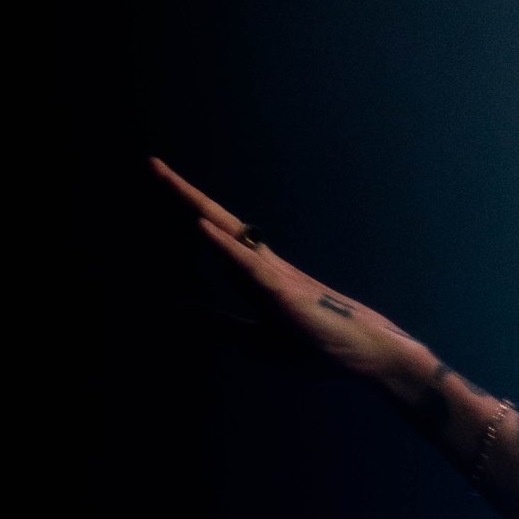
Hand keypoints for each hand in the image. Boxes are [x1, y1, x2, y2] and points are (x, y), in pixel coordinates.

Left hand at [149, 159, 431, 399]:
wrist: (366, 355)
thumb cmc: (317, 347)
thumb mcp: (253, 341)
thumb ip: (217, 324)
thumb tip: (178, 309)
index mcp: (255, 274)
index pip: (215, 235)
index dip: (185, 211)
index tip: (159, 185)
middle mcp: (262, 264)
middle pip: (217, 221)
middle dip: (183, 194)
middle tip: (152, 164)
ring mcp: (272, 274)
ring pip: (228, 232)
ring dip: (195, 206)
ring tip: (167, 181)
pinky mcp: (283, 292)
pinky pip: (247, 263)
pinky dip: (222, 243)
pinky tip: (200, 226)